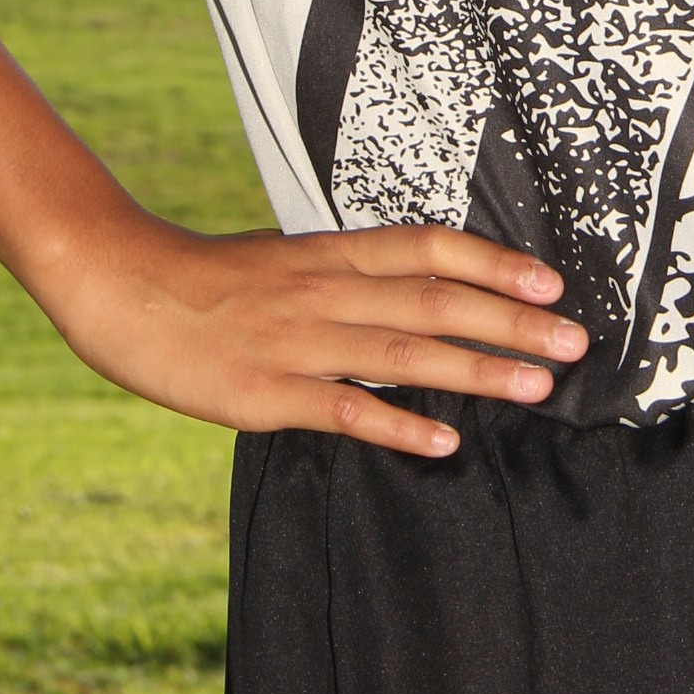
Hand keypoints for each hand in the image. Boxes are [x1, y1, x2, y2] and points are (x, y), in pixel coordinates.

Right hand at [46, 217, 589, 457]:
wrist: (120, 285)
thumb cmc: (206, 280)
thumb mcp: (284, 262)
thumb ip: (344, 277)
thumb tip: (413, 291)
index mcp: (329, 256)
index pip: (426, 249)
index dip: (491, 263)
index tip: (550, 282)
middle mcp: (323, 291)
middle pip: (432, 301)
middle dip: (509, 321)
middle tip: (574, 342)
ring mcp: (296, 342)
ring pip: (401, 353)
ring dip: (475, 370)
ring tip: (536, 387)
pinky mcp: (264, 392)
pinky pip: (342, 410)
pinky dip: (396, 426)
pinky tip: (443, 444)